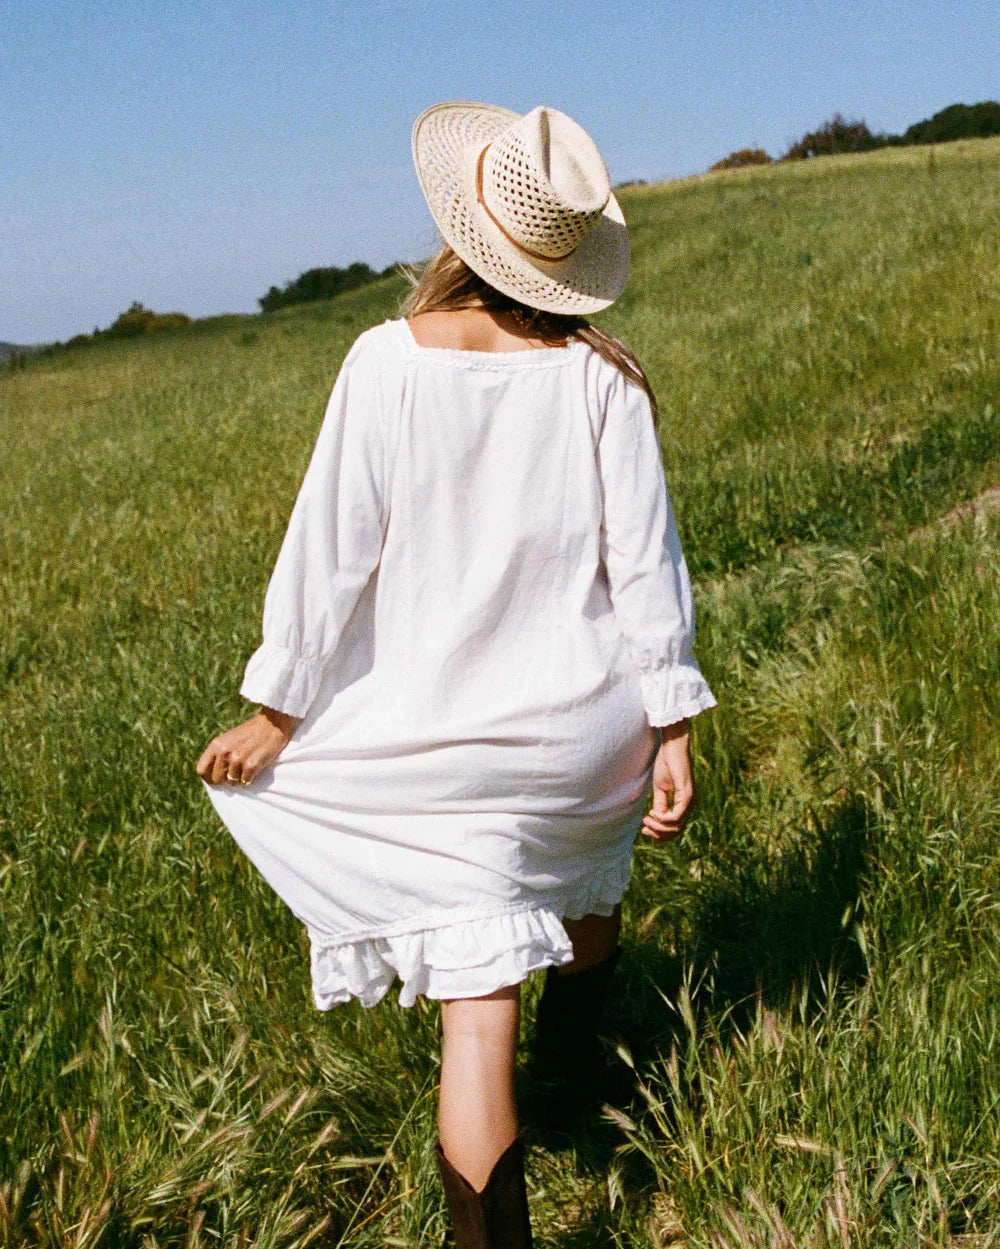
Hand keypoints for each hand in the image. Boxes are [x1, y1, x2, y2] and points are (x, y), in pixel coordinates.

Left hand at [196, 706, 301, 785]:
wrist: (273, 723)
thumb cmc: (251, 733)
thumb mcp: (229, 739)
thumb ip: (219, 754)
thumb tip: (213, 776)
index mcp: (216, 745)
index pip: (201, 770)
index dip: (209, 777)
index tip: (219, 777)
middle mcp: (224, 752)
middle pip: (216, 779)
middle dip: (226, 779)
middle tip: (237, 772)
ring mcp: (238, 759)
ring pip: (232, 782)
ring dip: (240, 778)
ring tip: (248, 766)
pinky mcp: (251, 765)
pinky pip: (246, 781)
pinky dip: (251, 778)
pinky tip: (255, 768)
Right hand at [641, 718, 693, 843]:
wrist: (672, 747)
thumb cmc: (666, 764)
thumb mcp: (660, 788)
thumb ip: (660, 804)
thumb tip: (656, 820)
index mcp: (683, 803)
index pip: (675, 827)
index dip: (660, 833)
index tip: (645, 830)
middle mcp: (689, 804)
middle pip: (676, 831)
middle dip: (659, 834)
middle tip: (644, 830)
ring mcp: (690, 801)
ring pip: (676, 826)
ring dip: (659, 827)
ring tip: (646, 820)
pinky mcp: (687, 795)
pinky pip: (676, 816)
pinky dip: (663, 819)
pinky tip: (653, 813)